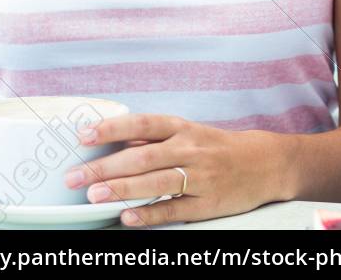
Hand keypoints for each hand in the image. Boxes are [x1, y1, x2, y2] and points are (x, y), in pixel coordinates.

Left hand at [64, 113, 285, 226]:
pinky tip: (127, 217)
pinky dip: (150, 213)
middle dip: (105, 167)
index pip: (143, 125)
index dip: (112, 129)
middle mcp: (191, 149)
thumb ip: (154, 141)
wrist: (266, 164)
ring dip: (122, 189)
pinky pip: (175, 209)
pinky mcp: (208, 203)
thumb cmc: (218, 148)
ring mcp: (201, 177)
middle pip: (143, 157)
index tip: (83, 136)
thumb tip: (113, 143)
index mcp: (184, 129)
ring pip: (157, 182)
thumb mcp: (190, 134)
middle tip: (74, 177)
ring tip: (94, 196)